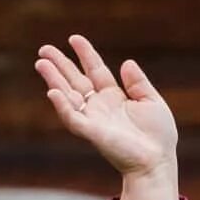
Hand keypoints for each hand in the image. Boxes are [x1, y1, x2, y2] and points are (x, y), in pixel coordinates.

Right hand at [38, 35, 179, 179]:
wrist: (157, 161)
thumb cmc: (157, 135)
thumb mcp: (151, 101)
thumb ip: (138, 82)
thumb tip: (126, 62)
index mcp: (114, 97)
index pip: (95, 70)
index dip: (85, 54)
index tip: (74, 38)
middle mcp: (99, 106)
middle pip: (75, 80)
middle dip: (60, 65)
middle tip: (44, 49)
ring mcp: (93, 118)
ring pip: (68, 96)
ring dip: (53, 80)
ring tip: (41, 63)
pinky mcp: (91, 132)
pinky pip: (72, 117)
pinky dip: (62, 105)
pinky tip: (53, 91)